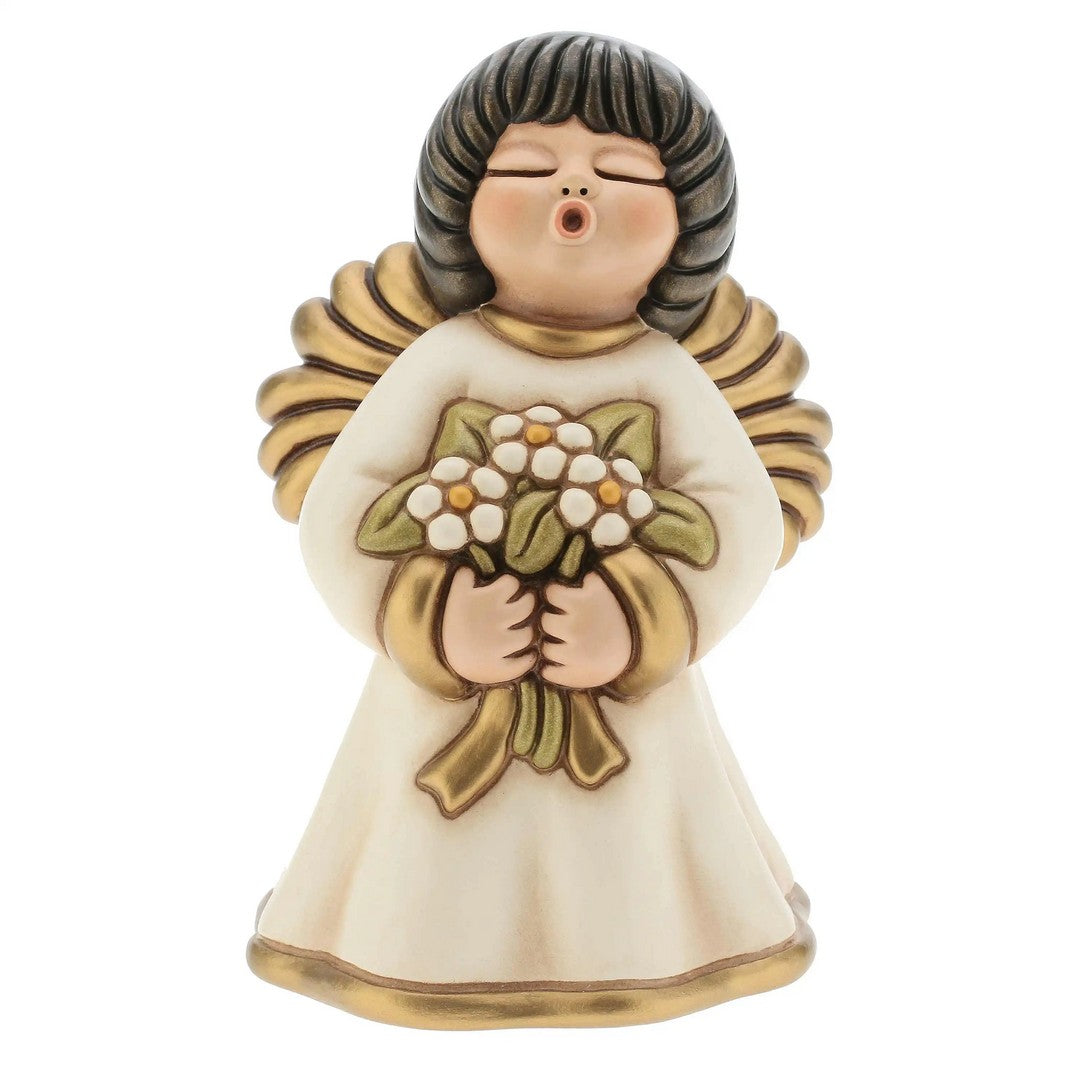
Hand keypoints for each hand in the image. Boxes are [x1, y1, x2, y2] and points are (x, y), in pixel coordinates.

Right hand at [441, 568, 536, 683]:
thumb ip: (463, 578)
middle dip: (528, 604)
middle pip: (527, 607)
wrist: (435, 652)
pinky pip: (520, 664)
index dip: (512, 584)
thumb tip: (469, 567)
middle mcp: (496, 620)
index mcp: (486, 600)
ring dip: (529, 632)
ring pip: (527, 635)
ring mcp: (497, 644)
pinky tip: (528, 655)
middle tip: (524, 605)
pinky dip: (528, 659)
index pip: (512, 583)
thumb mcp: (454, 594)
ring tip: (523, 630)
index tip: (509, 589)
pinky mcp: (496, 667)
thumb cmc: (447, 619)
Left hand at [540, 573, 632, 688]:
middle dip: (551, 623)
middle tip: (562, 625)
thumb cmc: (613, 619)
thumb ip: (592, 581)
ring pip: (546, 648)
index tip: (561, 601)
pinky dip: (551, 669)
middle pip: (545, 622)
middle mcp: (575, 626)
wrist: (633, 652)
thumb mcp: (606, 595)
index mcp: (581, 603)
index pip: (551, 593)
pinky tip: (563, 663)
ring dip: (552, 646)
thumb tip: (583, 570)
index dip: (554, 596)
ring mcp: (574, 652)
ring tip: (565, 645)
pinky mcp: (574, 674)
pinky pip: (548, 671)